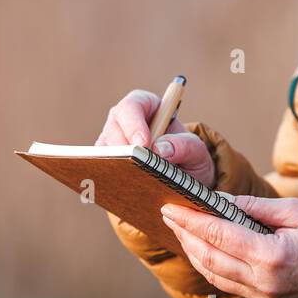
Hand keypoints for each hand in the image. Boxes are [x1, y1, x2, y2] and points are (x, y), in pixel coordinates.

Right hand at [96, 89, 214, 187]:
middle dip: (122, 148)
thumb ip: (185, 146)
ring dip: (115, 165)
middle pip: (113, 128)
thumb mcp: (197, 152)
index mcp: (146, 107)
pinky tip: (122, 191)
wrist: (183, 180)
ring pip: (104, 150)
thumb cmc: (189, 158)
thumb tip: (160, 149)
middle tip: (133, 166)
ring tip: (130, 182)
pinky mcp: (106, 163)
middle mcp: (124, 121)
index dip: (134, 124)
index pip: (133, 106)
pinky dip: (110, 179)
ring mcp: (112, 142)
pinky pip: (101, 169)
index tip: (142, 144)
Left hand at [161, 195, 297, 297]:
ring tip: (181, 231)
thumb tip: (222, 202)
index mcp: (272, 257)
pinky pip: (230, 285)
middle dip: (186, 236)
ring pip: (216, 276)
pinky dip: (212, 267)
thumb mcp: (297, 211)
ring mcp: (265, 297)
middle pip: (210, 259)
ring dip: (195, 253)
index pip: (219, 236)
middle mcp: (264, 282)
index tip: (171, 207)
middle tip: (169, 216)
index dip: (191, 221)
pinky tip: (203, 252)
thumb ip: (256, 208)